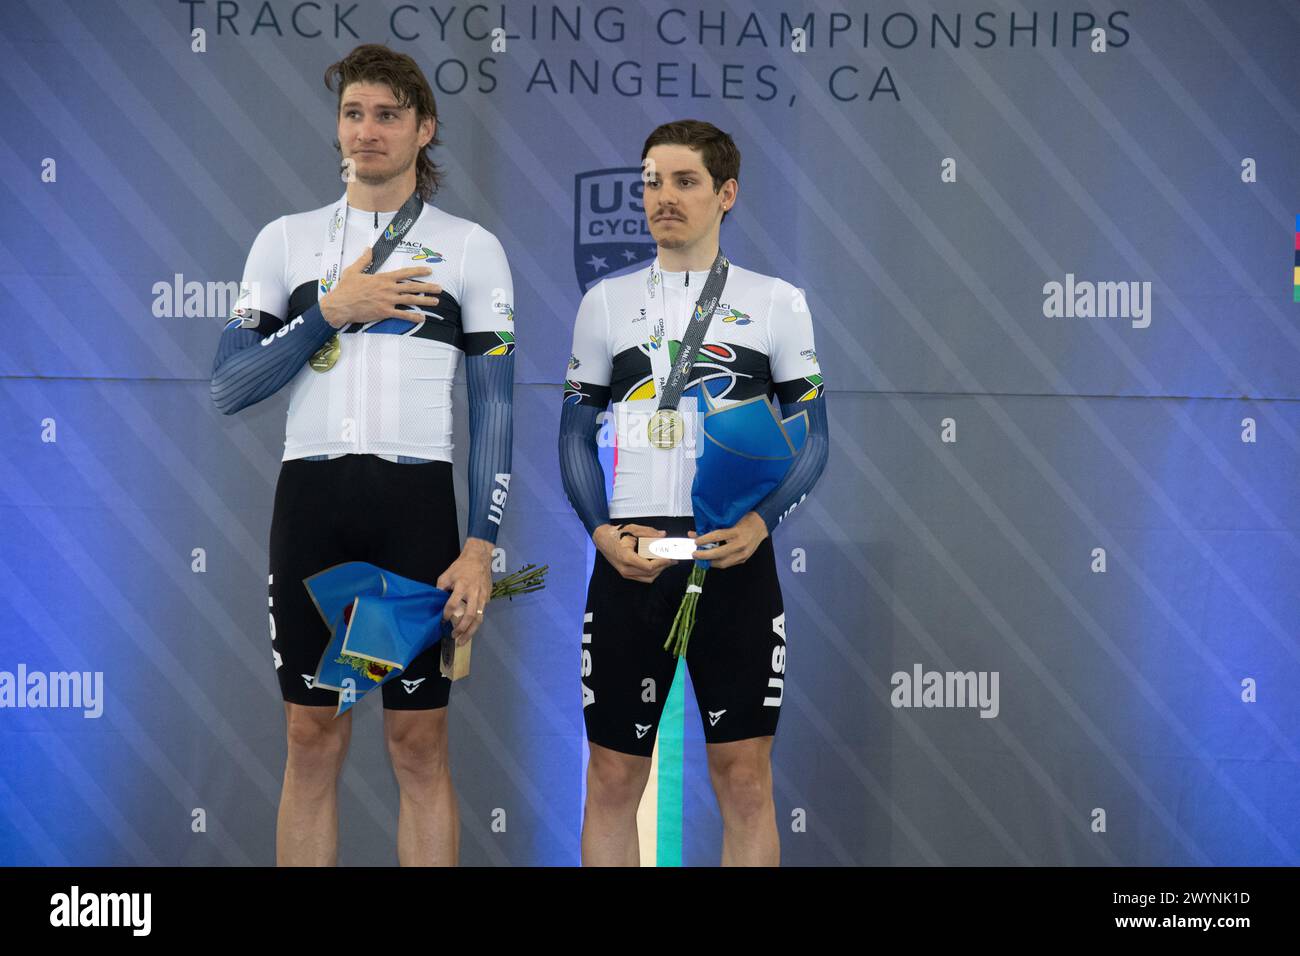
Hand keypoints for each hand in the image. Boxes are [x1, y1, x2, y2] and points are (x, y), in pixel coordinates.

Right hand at [318, 246, 442, 328]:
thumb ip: (364, 260)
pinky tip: (422, 318)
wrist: (340, 305)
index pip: (404, 273)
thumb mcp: (354, 270)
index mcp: (382, 278)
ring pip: (410, 300)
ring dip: (425, 301)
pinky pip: (402, 315)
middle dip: (427, 287)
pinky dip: (413, 317)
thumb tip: (369, 248)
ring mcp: (387, 301)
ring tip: (436, 302)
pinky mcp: (384, 312)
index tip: (429, 271)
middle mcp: (388, 288)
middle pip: (412, 287)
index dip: (418, 271)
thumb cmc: (345, 288)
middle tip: (439, 288)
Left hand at [436, 537, 492, 644]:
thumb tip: (435, 603)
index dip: (447, 614)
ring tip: (462, 641)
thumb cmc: (461, 567)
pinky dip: (475, 625)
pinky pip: (482, 614)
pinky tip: (469, 631)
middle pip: (469, 615)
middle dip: (461, 629)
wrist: (480, 558)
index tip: (442, 620)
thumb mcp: (447, 575)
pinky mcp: (487, 599)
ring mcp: (483, 597)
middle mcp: (474, 593)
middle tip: (453, 637)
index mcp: (462, 586)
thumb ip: (440, 589)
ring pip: (478, 618)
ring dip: (470, 632)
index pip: (453, 604)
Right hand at [592, 523, 674, 583]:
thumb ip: (649, 532)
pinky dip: (652, 572)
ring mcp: (625, 573)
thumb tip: (663, 535)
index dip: (662, 563)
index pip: (649, 566)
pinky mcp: (626, 574)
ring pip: (648, 578)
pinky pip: (643, 577)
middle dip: (663, 566)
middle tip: (673, 558)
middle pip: (650, 573)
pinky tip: (657, 564)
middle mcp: (625, 569)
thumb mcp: (633, 529)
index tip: (670, 557)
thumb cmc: (616, 534)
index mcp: (627, 558)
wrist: (602, 539)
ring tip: (666, 561)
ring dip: (659, 570)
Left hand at [690, 512, 768, 568]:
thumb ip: (713, 526)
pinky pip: (728, 564)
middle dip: (704, 555)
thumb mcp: (730, 519)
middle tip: (695, 554)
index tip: (696, 542)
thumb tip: (695, 533)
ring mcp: (743, 553)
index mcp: (736, 532)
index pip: (717, 536)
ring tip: (702, 559)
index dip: (704, 540)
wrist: (762, 525)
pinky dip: (718, 563)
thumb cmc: (745, 519)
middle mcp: (740, 544)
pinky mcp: (744, 559)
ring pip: (723, 563)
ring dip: (710, 562)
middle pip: (718, 553)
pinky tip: (712, 560)